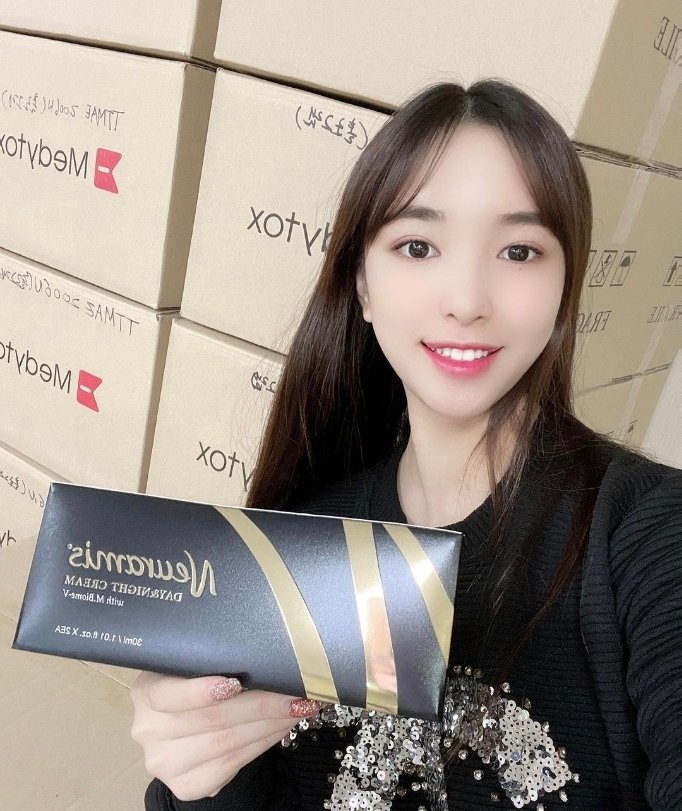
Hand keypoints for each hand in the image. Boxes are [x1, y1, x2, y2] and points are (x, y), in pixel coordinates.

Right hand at [130, 672, 321, 800]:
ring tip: (298, 707)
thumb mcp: (188, 665)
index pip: (169, 694)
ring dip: (270, 724)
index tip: (234, 682)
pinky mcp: (187, 785)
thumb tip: (262, 651)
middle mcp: (149, 730)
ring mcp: (166, 762)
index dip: (201, 690)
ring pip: (227, 743)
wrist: (181, 726)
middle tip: (296, 692)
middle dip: (261, 704)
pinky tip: (281, 727)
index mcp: (146, 692)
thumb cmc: (192, 683)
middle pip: (211, 719)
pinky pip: (233, 764)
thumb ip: (208, 659)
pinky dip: (263, 743)